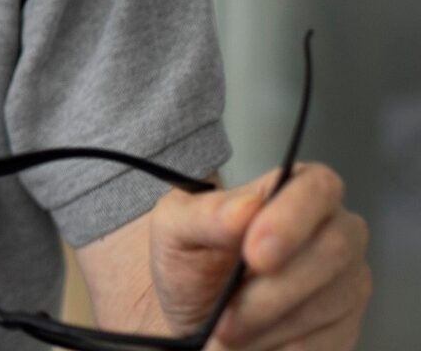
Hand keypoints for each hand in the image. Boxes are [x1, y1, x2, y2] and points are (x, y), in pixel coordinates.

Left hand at [150, 163, 370, 348]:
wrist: (192, 315)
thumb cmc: (190, 261)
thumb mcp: (175, 230)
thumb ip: (205, 214)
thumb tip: (245, 208)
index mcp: (292, 190)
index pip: (318, 187)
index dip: (292, 220)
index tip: (254, 255)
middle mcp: (333, 230)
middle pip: (333, 250)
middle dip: (272, 291)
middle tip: (227, 317)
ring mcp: (346, 280)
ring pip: (330, 302)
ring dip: (269, 325)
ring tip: (227, 333)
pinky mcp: (346, 326)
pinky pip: (329, 341)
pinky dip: (282, 347)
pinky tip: (252, 345)